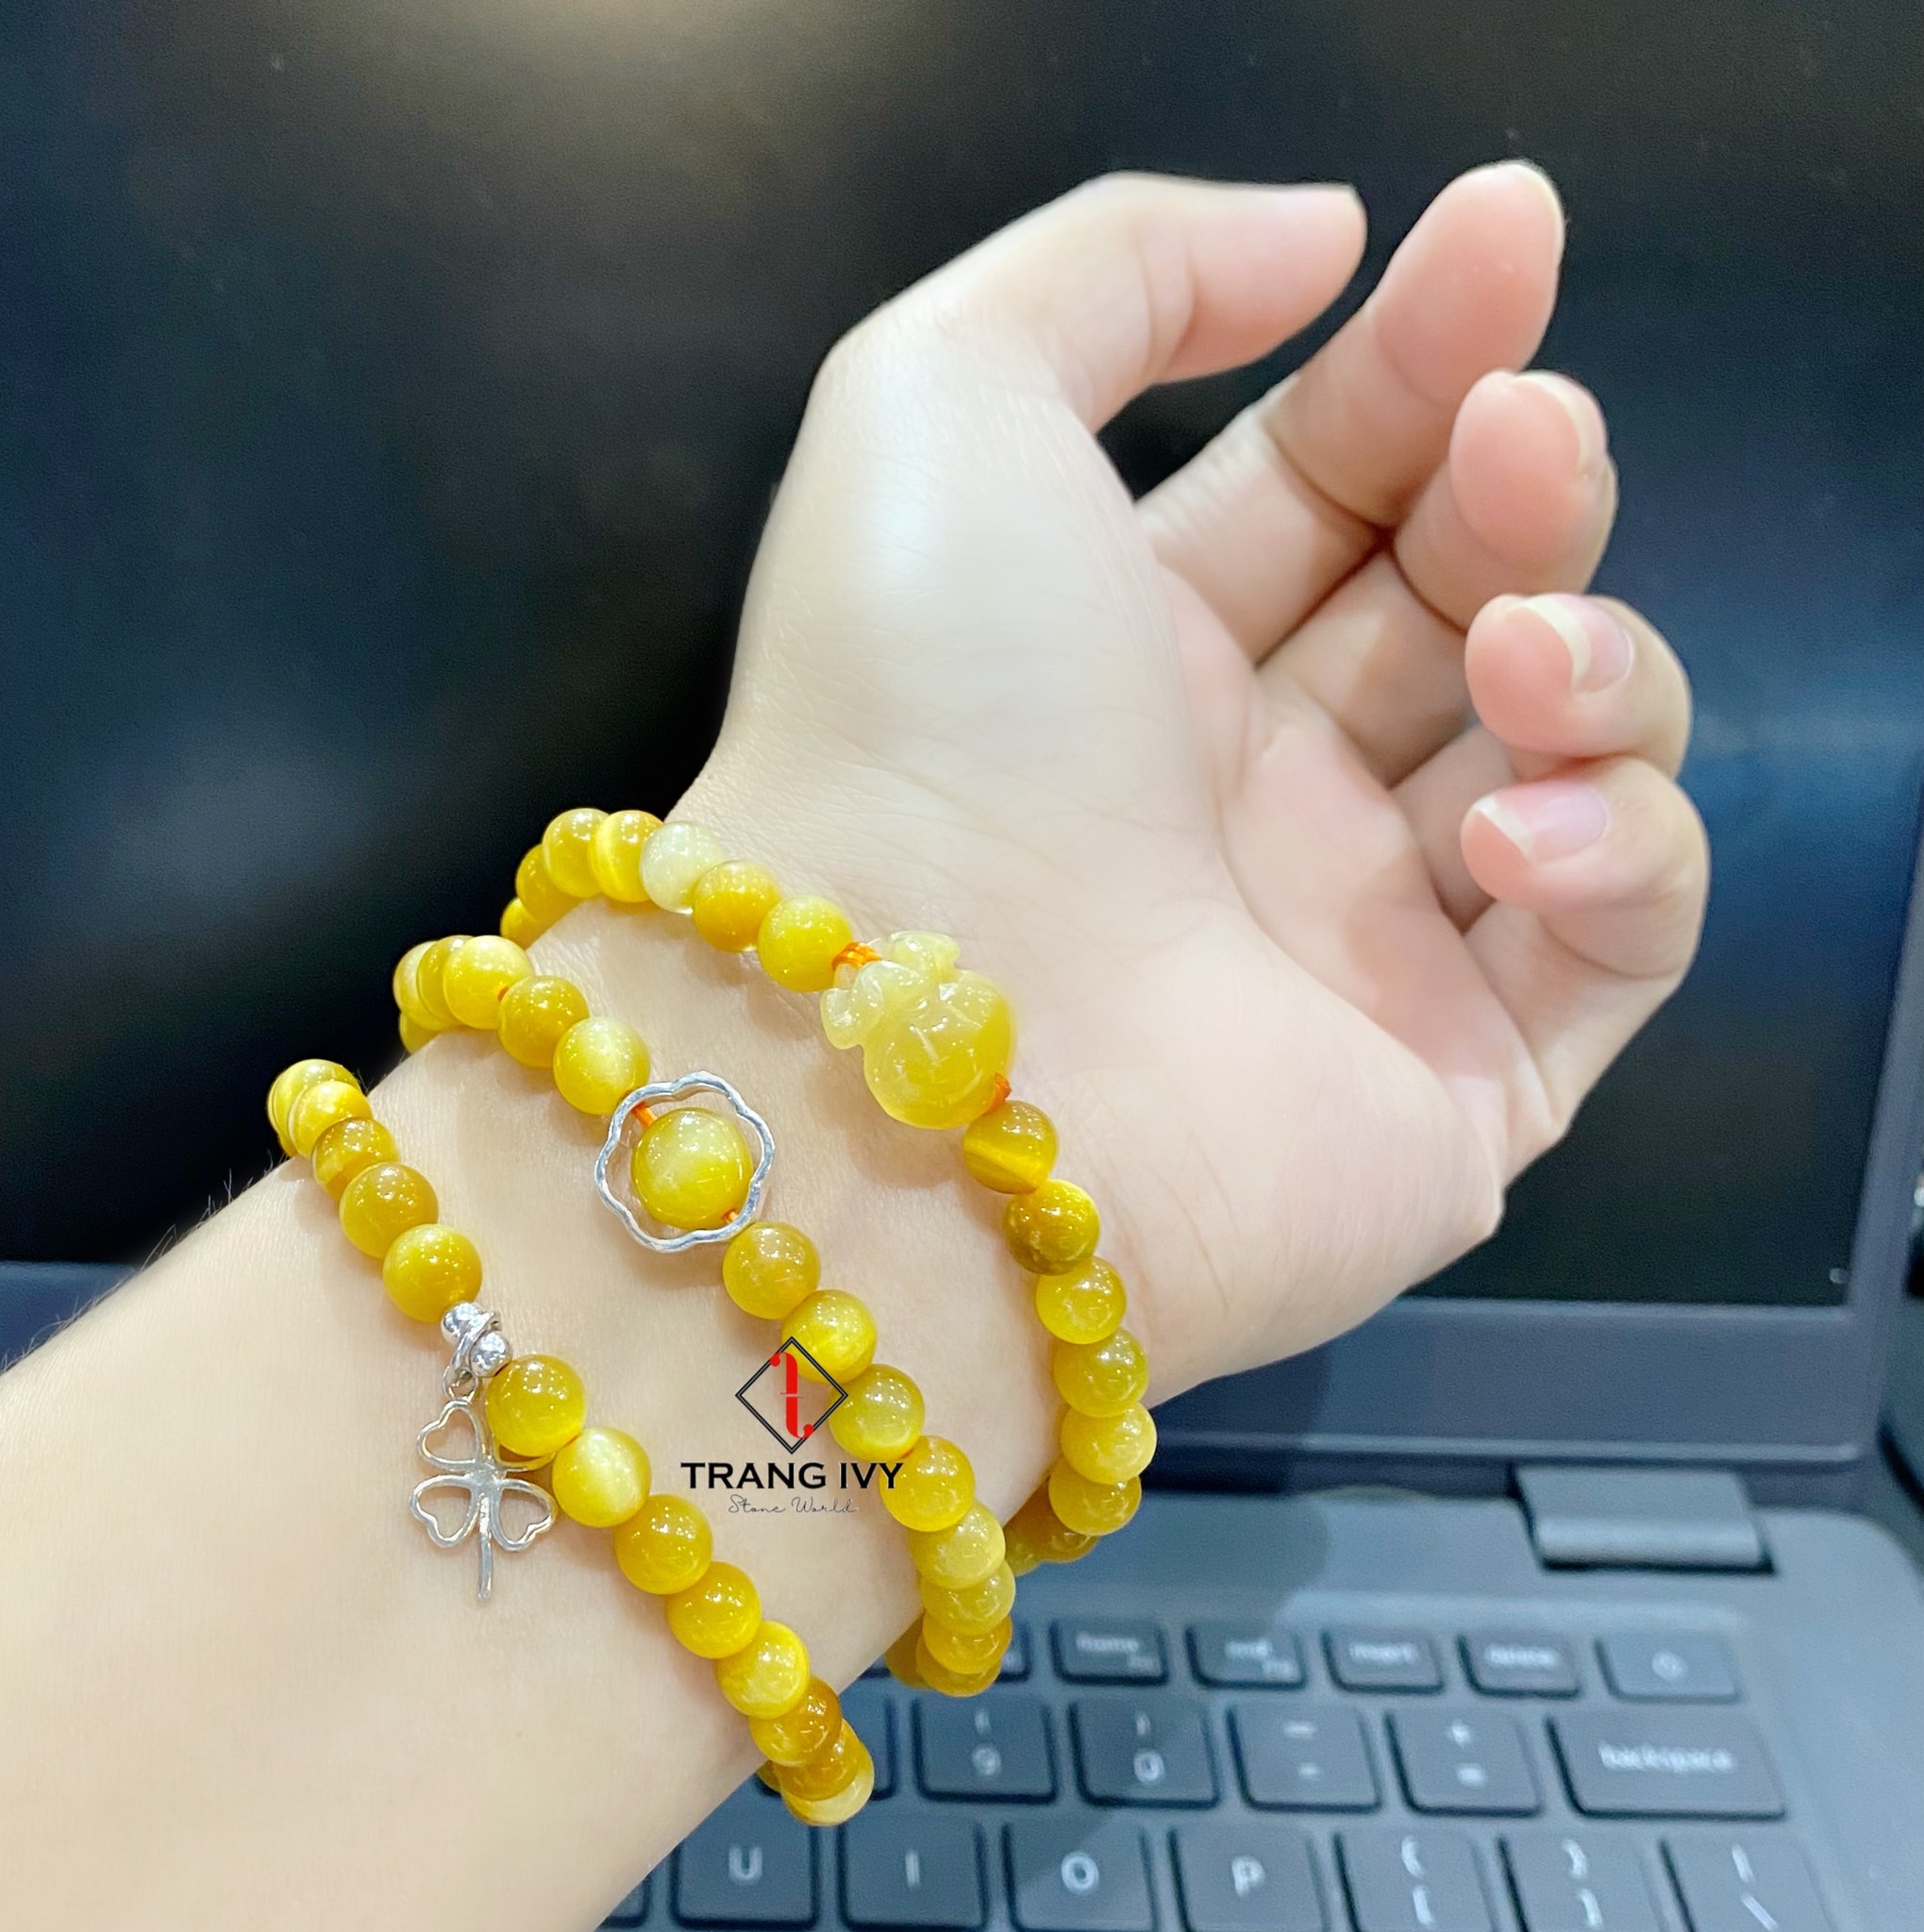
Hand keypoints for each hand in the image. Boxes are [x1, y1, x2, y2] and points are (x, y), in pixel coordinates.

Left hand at [697, 163, 1704, 1393]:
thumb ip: (1119, 269)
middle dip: (1526, 486)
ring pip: (1567, 757)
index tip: (1506, 236)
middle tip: (1523, 436)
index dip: (1427, 356)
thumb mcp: (942, 398)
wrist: (910, 1060)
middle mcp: (1242, 803)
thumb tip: (1324, 239)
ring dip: (1592, 658)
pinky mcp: (1453, 1099)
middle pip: (1464, 599)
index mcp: (1125, 655)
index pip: (1332, 483)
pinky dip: (1620, 854)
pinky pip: (1619, 945)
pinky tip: (1506, 836)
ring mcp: (1352, 954)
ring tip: (1511, 654)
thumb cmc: (907, 721)